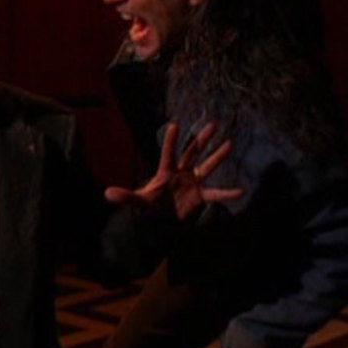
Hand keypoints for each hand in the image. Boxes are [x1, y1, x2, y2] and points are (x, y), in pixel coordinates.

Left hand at [104, 121, 242, 219]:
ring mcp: (193, 183)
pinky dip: (227, 194)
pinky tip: (240, 190)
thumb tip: (106, 193)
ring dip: (218, 156)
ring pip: (207, 167)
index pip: (168, 153)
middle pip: (192, 153)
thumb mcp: (138, 202)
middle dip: (201, 140)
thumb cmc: (150, 208)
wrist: (162, 222)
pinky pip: (216, 194)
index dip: (170, 141)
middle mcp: (181, 173)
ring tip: (230, 143)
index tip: (174, 125)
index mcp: (165, 172)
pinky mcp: (201, 196)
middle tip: (212, 125)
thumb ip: (125, 197)